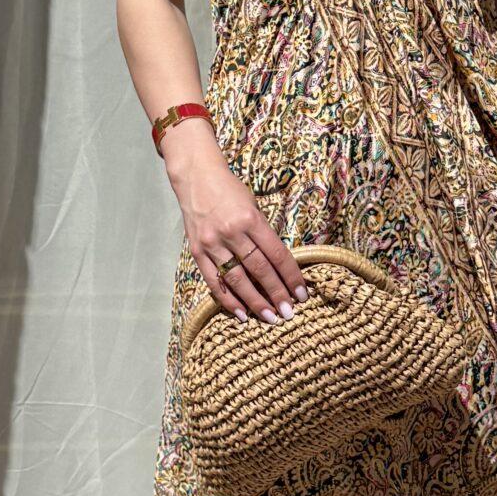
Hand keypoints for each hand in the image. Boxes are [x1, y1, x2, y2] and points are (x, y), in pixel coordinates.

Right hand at [159, 121, 309, 322]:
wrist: (195, 177)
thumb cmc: (230, 190)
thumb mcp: (253, 205)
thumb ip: (263, 233)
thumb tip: (279, 265)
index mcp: (250, 219)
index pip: (276, 254)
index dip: (291, 276)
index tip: (301, 293)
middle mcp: (231, 233)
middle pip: (259, 270)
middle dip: (276, 293)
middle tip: (288, 312)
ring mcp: (213, 243)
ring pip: (238, 280)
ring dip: (255, 302)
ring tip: (269, 317)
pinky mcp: (198, 252)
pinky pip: (214, 281)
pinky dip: (228, 299)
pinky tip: (241, 313)